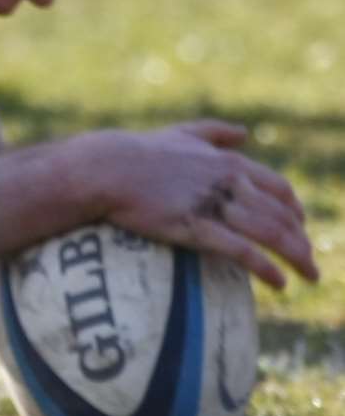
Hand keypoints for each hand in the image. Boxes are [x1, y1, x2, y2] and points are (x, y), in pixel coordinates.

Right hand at [92, 120, 317, 288]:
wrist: (105, 168)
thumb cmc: (139, 152)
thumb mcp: (181, 133)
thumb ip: (215, 131)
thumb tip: (244, 131)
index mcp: (228, 162)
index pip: (278, 188)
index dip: (295, 210)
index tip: (300, 227)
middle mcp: (229, 182)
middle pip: (282, 215)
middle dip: (302, 240)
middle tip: (310, 262)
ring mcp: (213, 204)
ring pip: (271, 233)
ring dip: (297, 257)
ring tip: (308, 276)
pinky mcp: (196, 227)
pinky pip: (242, 251)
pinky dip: (266, 269)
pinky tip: (278, 284)